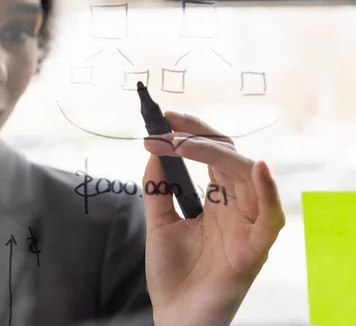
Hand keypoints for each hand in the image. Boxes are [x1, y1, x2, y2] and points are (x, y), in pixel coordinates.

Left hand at [142, 111, 284, 325]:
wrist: (175, 317)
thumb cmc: (172, 274)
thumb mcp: (159, 223)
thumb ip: (158, 187)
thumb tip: (154, 150)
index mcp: (216, 200)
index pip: (211, 155)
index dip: (191, 133)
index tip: (163, 118)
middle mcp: (235, 207)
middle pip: (228, 156)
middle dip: (198, 135)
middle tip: (166, 124)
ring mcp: (247, 225)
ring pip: (246, 176)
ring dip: (215, 154)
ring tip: (180, 143)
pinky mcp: (255, 249)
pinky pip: (271, 217)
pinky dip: (268, 192)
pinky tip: (259, 168)